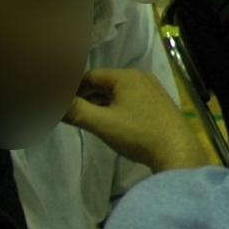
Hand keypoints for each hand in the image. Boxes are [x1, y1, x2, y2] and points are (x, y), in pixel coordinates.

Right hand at [65, 68, 210, 172]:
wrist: (178, 152)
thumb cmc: (139, 134)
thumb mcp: (102, 123)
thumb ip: (75, 111)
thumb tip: (50, 102)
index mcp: (127, 77)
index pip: (90, 76)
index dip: (71, 88)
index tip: (56, 100)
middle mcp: (141, 78)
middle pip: (104, 84)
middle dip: (85, 96)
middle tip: (67, 111)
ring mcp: (153, 92)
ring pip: (117, 94)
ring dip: (99, 104)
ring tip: (83, 117)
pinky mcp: (158, 106)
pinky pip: (129, 102)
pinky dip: (115, 109)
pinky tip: (108, 123)